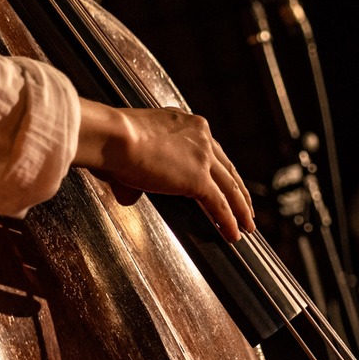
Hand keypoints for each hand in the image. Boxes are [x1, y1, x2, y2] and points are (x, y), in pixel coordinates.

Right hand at [75, 101, 253, 241]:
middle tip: (247, 206)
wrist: (113, 137)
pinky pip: (219, 205)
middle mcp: (200, 135)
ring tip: (248, 226)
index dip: (220, 169)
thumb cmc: (110, 140)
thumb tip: (129, 195)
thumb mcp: (127, 152)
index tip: (226, 181)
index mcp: (185, 124)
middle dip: (239, 190)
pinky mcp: (198, 179)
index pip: (210, 149)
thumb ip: (133, 177)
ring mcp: (202, 157)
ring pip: (230, 187)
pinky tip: (233, 235)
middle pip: (227, 168)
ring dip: (241, 209)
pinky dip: (228, 222)